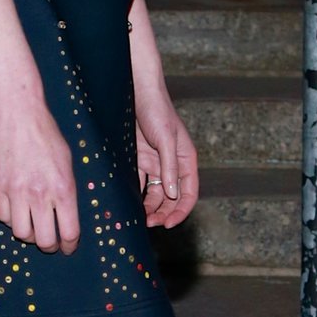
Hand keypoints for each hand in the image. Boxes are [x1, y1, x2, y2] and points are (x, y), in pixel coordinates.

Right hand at [0, 105, 80, 252]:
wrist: (17, 113)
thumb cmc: (46, 134)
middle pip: (43, 240)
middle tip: (50, 243)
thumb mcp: (67, 162)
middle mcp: (39, 194)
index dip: (69, 245)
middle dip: (49, 246)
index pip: (69, 232)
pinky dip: (10, 218)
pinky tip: (16, 210)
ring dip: (28, 234)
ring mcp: (15, 191)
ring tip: (32, 227)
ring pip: (20, 232)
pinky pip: (2, 216)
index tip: (68, 247)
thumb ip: (66, 191)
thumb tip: (65, 216)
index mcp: (63, 188)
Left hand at [135, 97, 197, 228]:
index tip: (168, 224)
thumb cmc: (157, 110)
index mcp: (186, 160)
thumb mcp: (166, 138)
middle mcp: (172, 165)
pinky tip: (128, 204)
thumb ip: (170, 167)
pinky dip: (136, 195)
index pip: (189, 193)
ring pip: (155, 194)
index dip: (181, 211)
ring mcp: (155, 163)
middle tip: (151, 224)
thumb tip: (172, 195)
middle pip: (172, 197)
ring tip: (139, 219)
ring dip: (150, 207)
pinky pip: (139, 183)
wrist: (136, 92)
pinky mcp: (139, 159)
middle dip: (164, 213)